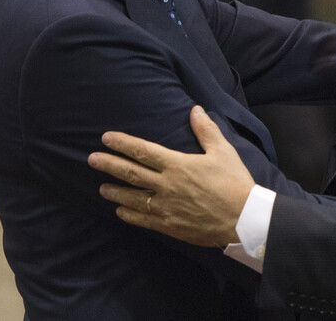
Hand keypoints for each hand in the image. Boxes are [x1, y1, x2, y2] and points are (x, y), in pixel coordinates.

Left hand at [88, 105, 254, 246]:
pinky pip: (143, 219)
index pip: (143, 151)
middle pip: (131, 173)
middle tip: (91, 159)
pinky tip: (120, 211)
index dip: (123, 143)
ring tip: (101, 187)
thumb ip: (206, 130)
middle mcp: (167, 185)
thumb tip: (195, 109)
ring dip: (115, 191)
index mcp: (178, 165)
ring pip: (133, 198)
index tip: (106, 138)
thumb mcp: (223, 151)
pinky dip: (129, 214)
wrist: (244, 219)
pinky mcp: (170, 226)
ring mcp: (166, 207)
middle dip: (109, 165)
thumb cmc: (234, 182)